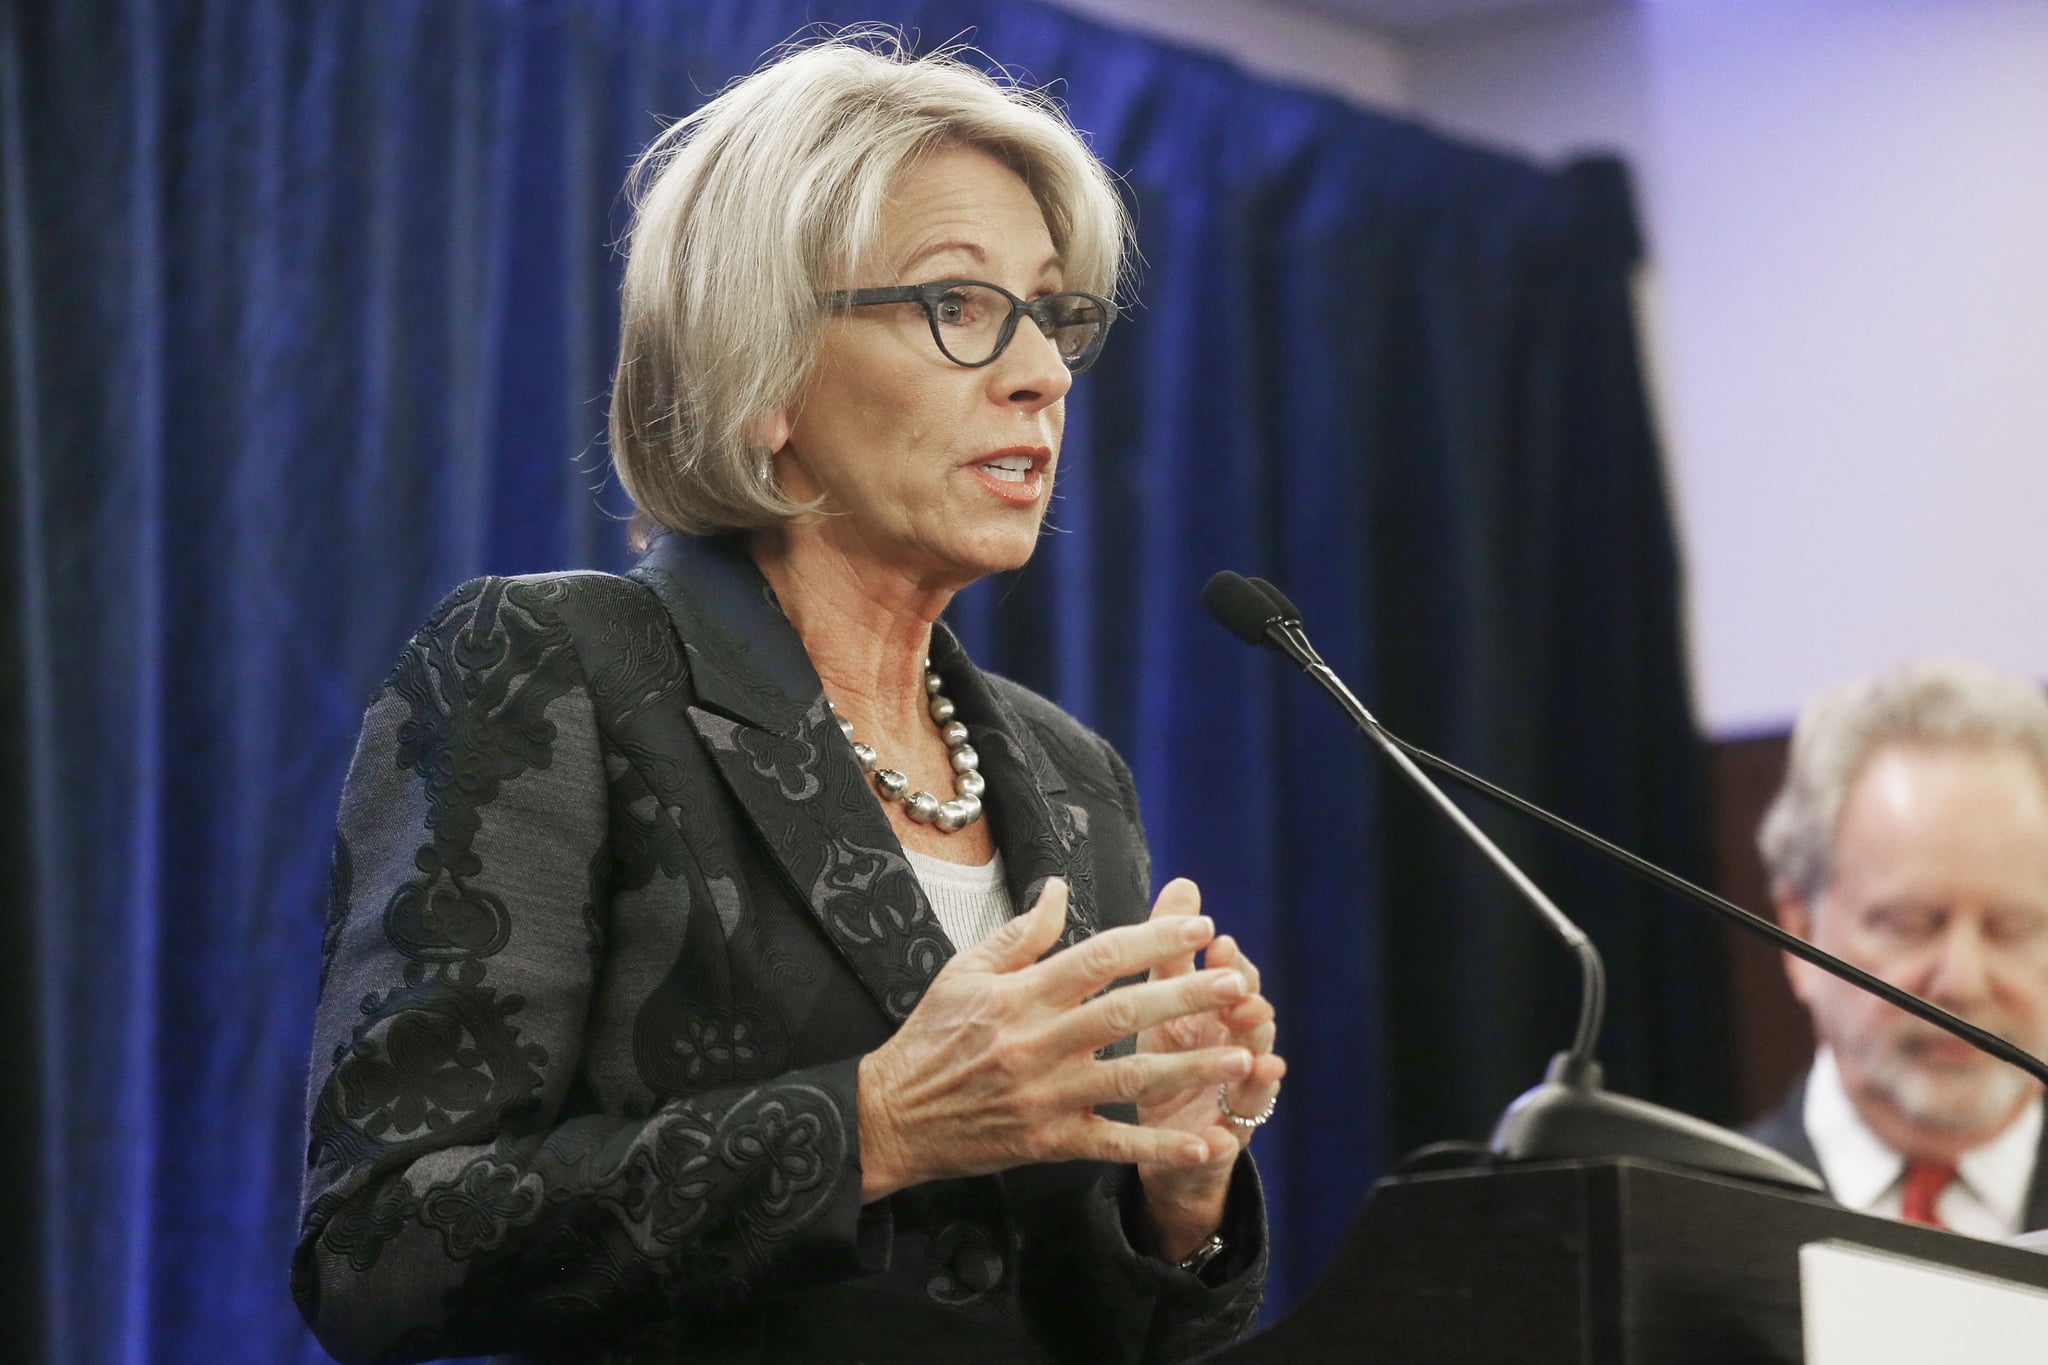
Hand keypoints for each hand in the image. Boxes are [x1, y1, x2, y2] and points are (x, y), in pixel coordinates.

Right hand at [857, 878, 1258, 1201]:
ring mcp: (1046, 1094)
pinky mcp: (1047, 1141)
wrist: (889, 1117)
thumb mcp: (964, 972)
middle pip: (1123, 1012)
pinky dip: (1157, 1147)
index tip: (1199, 928)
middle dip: (1185, 996)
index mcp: (1021, 995)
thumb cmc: (929, 1037)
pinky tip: (1203, 1143)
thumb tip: (1060, 887)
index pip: (1097, 957)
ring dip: (1190, 1067)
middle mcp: (1038, 1041)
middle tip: (1237, 983)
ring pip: (1129, 1077)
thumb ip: (1022, 934)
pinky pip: (1111, 1143)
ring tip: (1243, 1055)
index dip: (1151, 940)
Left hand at [1132, 879, 1284, 1261]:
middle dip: (1251, 1012)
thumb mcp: (1161, 1003)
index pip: (1234, 982)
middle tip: (1244, 998)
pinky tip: (1217, 1140)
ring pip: (1252, 1087)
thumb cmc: (1163, 1061)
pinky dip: (1222, 1144)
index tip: (1217, 944)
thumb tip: (1183, 883)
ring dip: (1256, 1074)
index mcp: (1214, 1018)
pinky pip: (1221, 1149)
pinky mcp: (1215, 1150)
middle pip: (1253, 1029)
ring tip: (1259, 1063)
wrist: (1163, 1147)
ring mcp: (1231, 1104)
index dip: (1230, 965)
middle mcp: (1233, 1055)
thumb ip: (1170, 949)